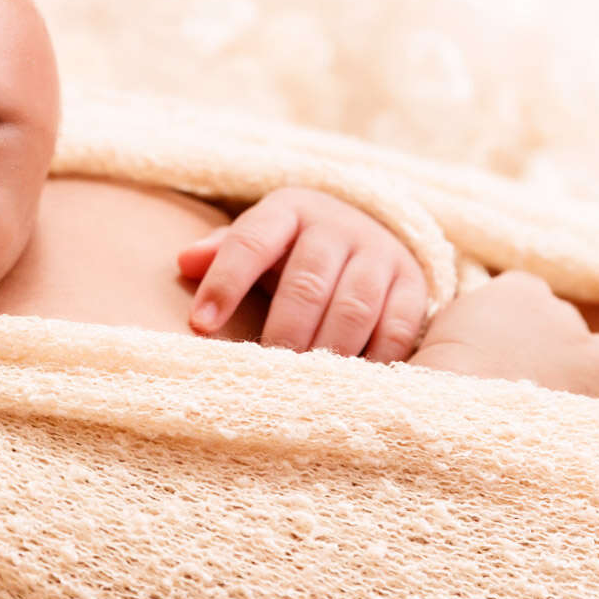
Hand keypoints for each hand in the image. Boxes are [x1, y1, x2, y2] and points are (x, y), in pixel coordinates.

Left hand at [176, 186, 430, 362]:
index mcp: (289, 211)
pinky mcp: (413, 284)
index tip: (200, 325)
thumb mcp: (261, 240)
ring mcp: (380, 253)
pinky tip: (348, 386)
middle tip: (263, 372)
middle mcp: (337, 227)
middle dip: (282, 332)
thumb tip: (185, 261)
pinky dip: (372, 360)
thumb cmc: (295, 248)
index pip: (251, 242)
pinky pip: (396, 327)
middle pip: (307, 282)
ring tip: (303, 387)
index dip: (225, 283)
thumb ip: (223, 252)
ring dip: (326, 351)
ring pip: (354, 307)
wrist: (371, 228)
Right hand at [412, 270, 598, 408]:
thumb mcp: (441, 333)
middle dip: (561, 355)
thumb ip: (467, 326)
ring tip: (573, 411)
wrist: (462, 418)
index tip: (508, 352)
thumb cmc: (440, 379)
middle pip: (572, 329)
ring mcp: (592, 354)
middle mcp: (563, 315)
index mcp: (519, 291)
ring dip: (596, 379)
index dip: (522, 328)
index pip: (531, 297)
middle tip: (536, 388)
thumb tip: (462, 342)